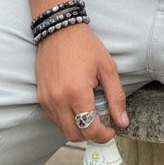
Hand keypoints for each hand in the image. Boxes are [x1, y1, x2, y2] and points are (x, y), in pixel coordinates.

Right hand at [35, 25, 128, 141]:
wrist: (59, 29)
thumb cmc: (84, 45)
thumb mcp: (107, 67)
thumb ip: (116, 96)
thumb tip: (123, 121)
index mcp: (77, 93)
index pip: (89, 129)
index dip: (103, 135)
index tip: (111, 130)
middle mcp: (59, 100)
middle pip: (75, 135)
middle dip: (90, 134)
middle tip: (101, 123)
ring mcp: (47, 99)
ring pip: (63, 129)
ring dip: (78, 127)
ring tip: (89, 110)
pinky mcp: (41, 97)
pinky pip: (54, 118)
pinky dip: (66, 119)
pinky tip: (76, 105)